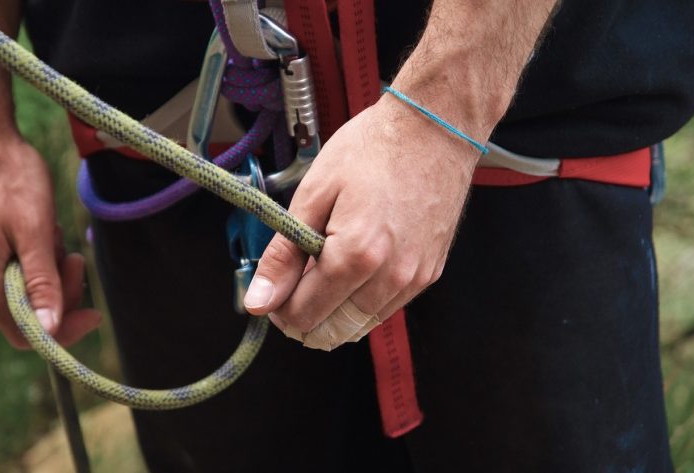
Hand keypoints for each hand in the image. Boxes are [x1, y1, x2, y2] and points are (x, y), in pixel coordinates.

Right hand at [0, 133, 100, 348]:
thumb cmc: (6, 176)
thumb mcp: (34, 229)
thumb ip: (41, 281)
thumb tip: (49, 330)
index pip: (26, 332)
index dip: (62, 330)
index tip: (94, 311)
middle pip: (30, 310)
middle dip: (61, 289)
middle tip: (76, 256)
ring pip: (28, 285)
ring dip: (53, 266)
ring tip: (55, 230)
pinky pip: (21, 264)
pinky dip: (41, 252)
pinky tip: (44, 225)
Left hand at [244, 93, 482, 348]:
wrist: (434, 128)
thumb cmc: (375, 149)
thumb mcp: (314, 193)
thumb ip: (284, 255)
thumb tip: (259, 300)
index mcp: (356, 254)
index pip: (305, 314)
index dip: (278, 309)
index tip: (270, 292)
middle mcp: (390, 276)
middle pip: (332, 332)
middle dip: (302, 319)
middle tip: (289, 290)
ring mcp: (414, 279)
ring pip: (359, 328)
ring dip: (331, 316)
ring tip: (317, 278)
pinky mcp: (429, 274)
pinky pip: (385, 310)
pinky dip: (359, 304)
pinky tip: (348, 275)